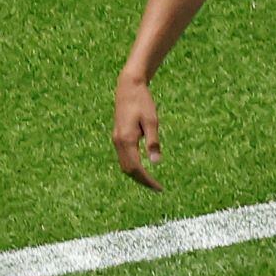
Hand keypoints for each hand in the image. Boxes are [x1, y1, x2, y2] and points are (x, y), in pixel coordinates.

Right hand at [111, 73, 162, 190]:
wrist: (128, 87)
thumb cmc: (143, 102)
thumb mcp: (152, 121)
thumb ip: (153, 141)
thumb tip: (155, 162)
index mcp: (127, 139)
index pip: (136, 168)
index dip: (147, 180)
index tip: (159, 188)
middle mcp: (118, 142)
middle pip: (128, 170)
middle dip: (142, 181)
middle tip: (157, 188)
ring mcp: (116, 139)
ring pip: (124, 165)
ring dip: (137, 175)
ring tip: (151, 181)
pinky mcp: (118, 137)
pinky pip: (124, 158)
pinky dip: (133, 166)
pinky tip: (143, 169)